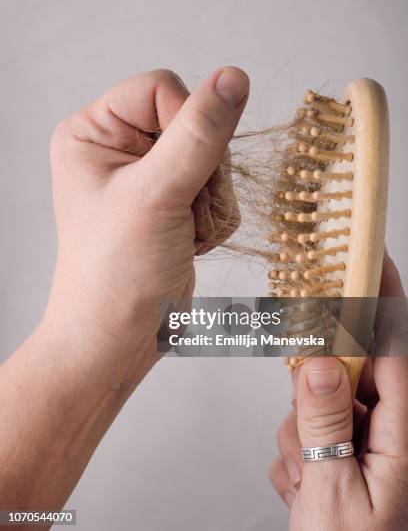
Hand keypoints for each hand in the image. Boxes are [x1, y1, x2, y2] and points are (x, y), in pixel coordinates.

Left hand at [46, 67, 247, 383]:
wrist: (119, 339)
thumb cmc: (116, 274)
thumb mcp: (156, 195)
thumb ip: (199, 133)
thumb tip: (233, 76)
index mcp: (93, 132)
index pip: (162, 88)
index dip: (185, 125)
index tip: (175, 176)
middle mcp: (120, 149)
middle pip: (195, 124)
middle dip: (202, 175)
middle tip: (178, 212)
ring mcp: (149, 177)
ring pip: (215, 160)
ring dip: (210, 202)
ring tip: (181, 233)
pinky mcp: (174, 203)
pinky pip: (220, 190)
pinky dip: (214, 220)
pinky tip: (188, 243)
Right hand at [269, 251, 407, 529]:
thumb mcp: (334, 496)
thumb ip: (327, 421)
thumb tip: (322, 360)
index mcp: (406, 436)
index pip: (395, 346)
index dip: (381, 297)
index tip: (364, 256)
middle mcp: (391, 433)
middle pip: (346, 373)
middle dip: (313, 397)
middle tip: (305, 434)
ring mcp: (365, 444)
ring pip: (318, 403)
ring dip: (300, 436)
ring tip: (306, 484)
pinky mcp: (342, 454)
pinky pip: (308, 430)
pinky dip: (296, 456)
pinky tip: (304, 490)